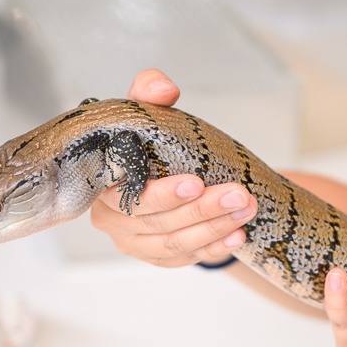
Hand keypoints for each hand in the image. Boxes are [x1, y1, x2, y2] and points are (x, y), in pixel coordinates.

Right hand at [90, 68, 257, 265]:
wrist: (165, 170)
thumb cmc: (148, 141)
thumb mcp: (148, 112)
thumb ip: (149, 91)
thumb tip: (164, 87)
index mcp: (100, 184)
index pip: (128, 196)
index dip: (162, 194)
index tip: (197, 182)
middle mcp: (111, 219)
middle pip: (157, 222)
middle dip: (201, 209)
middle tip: (238, 194)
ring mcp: (133, 243)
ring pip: (174, 243)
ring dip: (214, 227)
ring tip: (246, 209)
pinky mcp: (156, 257)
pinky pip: (186, 258)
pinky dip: (214, 248)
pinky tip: (238, 234)